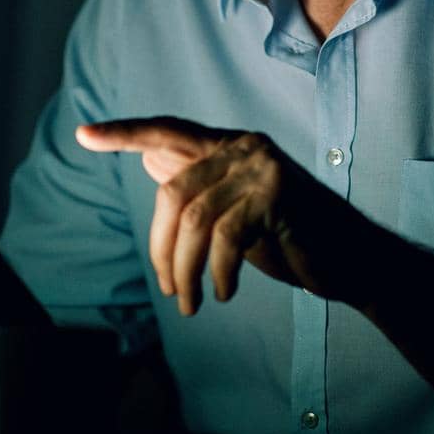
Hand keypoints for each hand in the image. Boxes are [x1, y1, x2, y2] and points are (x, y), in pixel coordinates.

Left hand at [75, 117, 379, 315]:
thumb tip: (151, 164)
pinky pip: (226, 237)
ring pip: (195, 220)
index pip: (166, 130)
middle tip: (168, 290)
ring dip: (184, 270)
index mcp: (230, 145)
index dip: (123, 133)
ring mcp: (262, 166)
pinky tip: (224, 292)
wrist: (350, 261)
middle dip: (160, 249)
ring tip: (191, 303)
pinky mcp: (277, 193)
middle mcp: (244, 145)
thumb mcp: (234, 216)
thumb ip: (199, 191)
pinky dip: (219, 273)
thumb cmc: (290, 241)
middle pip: (172, 192)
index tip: (82, 135)